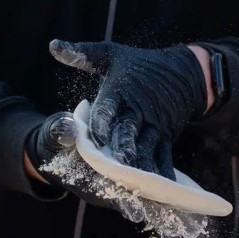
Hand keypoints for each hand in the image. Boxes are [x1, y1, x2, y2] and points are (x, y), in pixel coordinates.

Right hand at [25, 112, 204, 234]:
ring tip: (197, 228)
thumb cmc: (57, 139)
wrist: (61, 148)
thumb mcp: (55, 133)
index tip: (138, 213)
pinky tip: (195, 210)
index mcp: (90, 180)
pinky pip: (155, 196)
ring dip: (172, 215)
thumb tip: (67, 130)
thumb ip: (60, 132)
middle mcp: (108, 190)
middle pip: (137, 205)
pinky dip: (173, 203)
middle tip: (183, 228)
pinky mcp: (133, 186)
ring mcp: (121, 190)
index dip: (124, 201)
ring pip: (150, 204)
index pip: (109, 193)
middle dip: (159, 216)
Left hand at [50, 40, 206, 179]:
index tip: (94, 136)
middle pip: (129, 130)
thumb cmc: (142, 64)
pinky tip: (157, 192)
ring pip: (146, 148)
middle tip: (119, 162)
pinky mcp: (165, 138)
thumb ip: (82, 54)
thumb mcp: (111, 54)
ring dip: (141, 166)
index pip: (109, 107)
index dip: (102, 121)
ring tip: (135, 182)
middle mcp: (139, 110)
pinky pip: (163, 158)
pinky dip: (160, 174)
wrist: (185, 74)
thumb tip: (53, 46)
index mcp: (121, 91)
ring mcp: (154, 126)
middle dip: (124, 147)